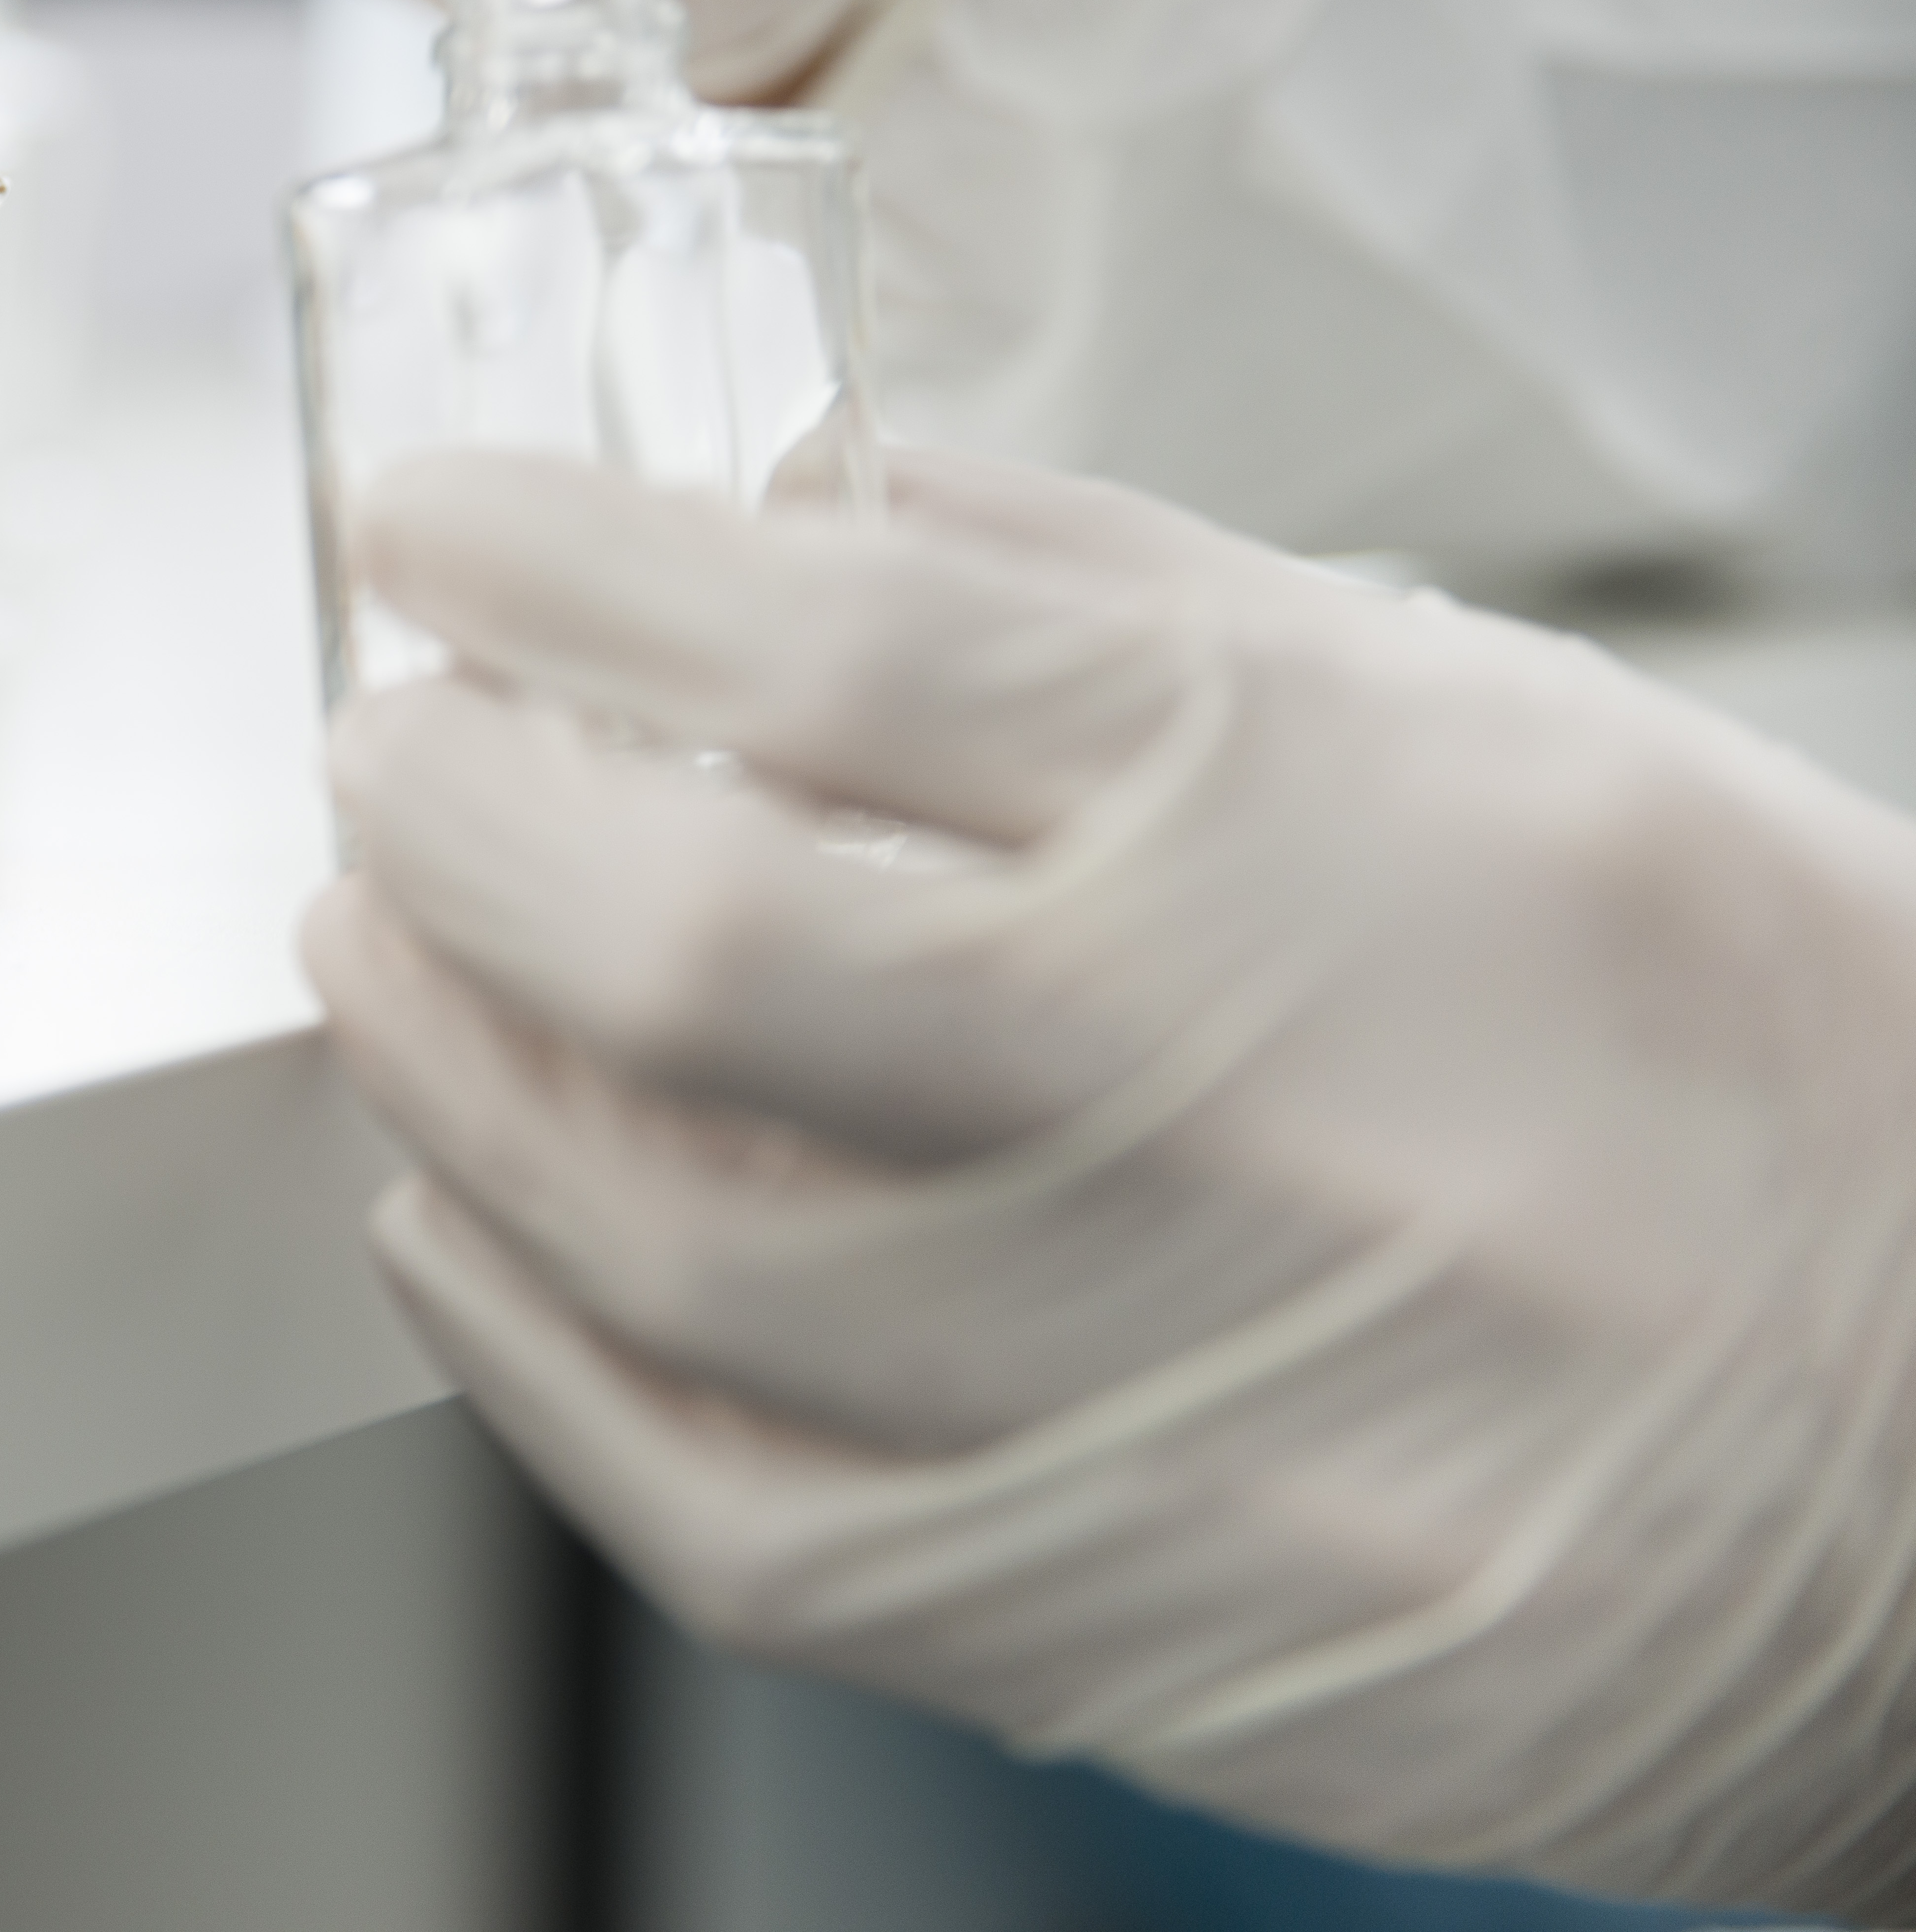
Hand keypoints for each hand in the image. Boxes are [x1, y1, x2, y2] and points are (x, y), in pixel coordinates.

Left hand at [312, 446, 1915, 1914]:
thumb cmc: (1751, 1057)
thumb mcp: (1490, 733)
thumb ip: (1120, 614)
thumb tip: (799, 515)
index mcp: (1336, 837)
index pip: (840, 654)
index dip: (569, 568)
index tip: (440, 535)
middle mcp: (1249, 1117)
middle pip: (694, 948)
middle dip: (456, 824)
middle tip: (389, 762)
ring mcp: (1184, 1407)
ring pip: (659, 1246)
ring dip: (451, 1076)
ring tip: (391, 964)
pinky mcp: (1133, 1625)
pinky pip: (721, 1516)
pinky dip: (530, 1353)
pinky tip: (471, 1223)